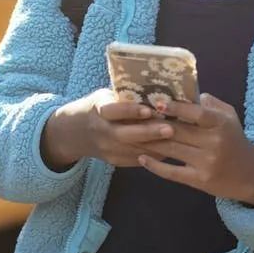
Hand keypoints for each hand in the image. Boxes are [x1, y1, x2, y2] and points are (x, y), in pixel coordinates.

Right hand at [41, 89, 174, 168]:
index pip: (113, 111)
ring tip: (177, 141)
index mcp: (98, 111)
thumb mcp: (105, 97)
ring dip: (156, 146)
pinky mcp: (114, 161)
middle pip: (126, 135)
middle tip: (170, 129)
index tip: (148, 110)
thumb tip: (155, 90)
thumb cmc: (99, 107)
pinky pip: (136, 159)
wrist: (76, 132)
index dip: (130, 111)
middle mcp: (101, 132)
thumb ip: (124, 97)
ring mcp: (107, 149)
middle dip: (149, 133)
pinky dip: (154, 155)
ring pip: (134, 149)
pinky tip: (170, 150)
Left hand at [137, 94, 253, 205]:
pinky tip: (142, 158)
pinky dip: (155, 165)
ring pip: (172, 149)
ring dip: (150, 142)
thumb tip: (192, 93)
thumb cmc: (234, 141)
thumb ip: (212, 104)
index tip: (158, 103)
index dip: (177, 108)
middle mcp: (214, 143)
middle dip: (155, 124)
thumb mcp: (230, 117)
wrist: (249, 175)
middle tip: (135, 117)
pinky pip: (173, 172)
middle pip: (178, 131)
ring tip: (133, 135)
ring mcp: (206, 163)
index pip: (197, 113)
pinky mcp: (200, 180)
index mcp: (221, 124)